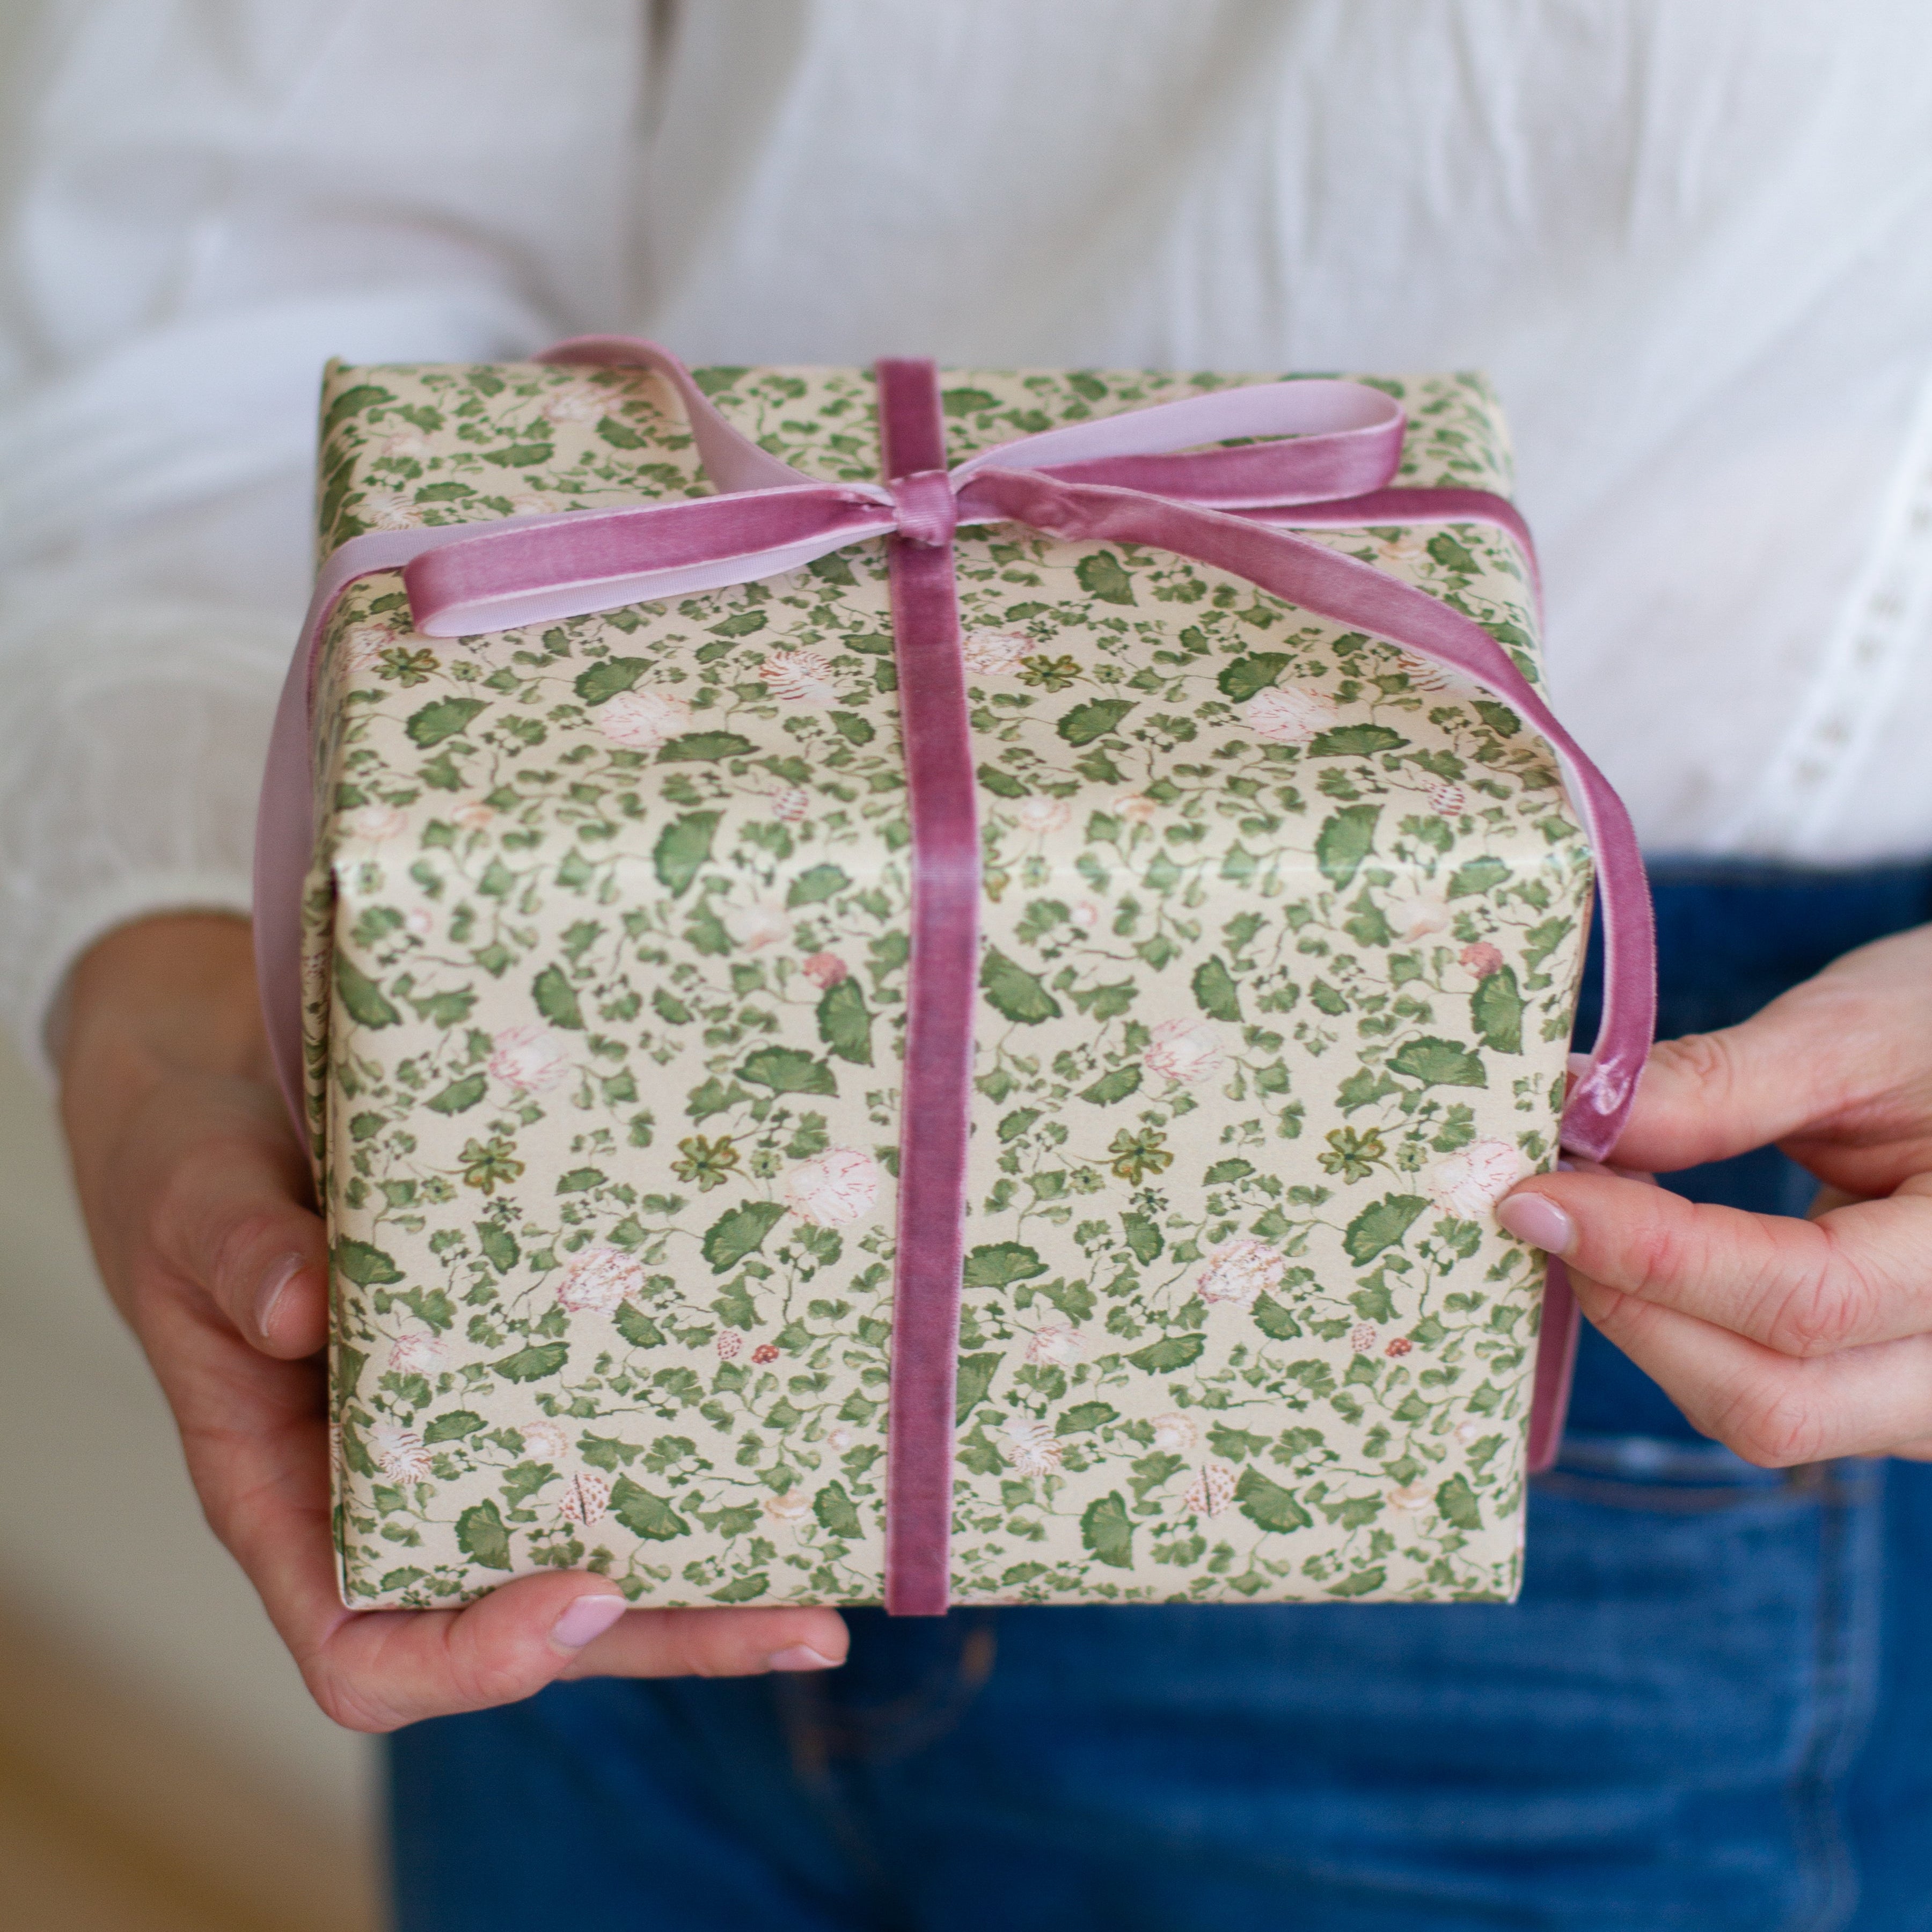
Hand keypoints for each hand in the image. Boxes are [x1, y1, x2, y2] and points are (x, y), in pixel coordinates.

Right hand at [57, 915, 846, 1731]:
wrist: (238, 1098)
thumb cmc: (191, 1167)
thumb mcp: (192, 1199)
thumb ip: (231, 1254)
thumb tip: (301, 1312)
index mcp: (286, 1495)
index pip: (364, 1645)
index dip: (469, 1658)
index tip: (576, 1599)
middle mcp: (394, 1488)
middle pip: (527, 1618)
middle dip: (661, 1633)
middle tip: (795, 1622)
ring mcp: (474, 1434)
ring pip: (593, 1545)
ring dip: (711, 1575)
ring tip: (832, 1572)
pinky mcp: (535, 1364)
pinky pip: (616, 1435)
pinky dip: (699, 1453)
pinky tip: (792, 1433)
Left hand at [1496, 924, 1931, 1464]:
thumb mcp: (1854, 1035)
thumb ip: (1718, 1088)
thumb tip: (1570, 1118)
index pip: (1802, 1301)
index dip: (1647, 1255)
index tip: (1533, 1194)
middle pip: (1777, 1403)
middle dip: (1633, 1310)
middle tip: (1545, 1208)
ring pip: (1764, 1415)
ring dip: (1648, 1326)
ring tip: (1586, 1218)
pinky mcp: (1886, 1390)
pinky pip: (1768, 1394)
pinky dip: (1681, 1333)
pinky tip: (1634, 1252)